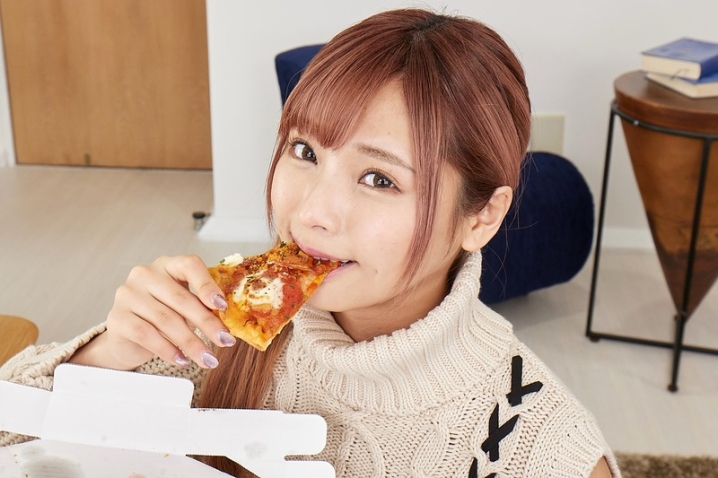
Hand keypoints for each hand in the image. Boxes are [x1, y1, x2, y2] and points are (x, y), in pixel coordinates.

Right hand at [70, 255, 234, 369]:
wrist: (128, 337)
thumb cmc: (164, 316)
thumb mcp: (185, 306)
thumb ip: (202, 306)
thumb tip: (228, 323)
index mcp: (167, 265)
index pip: (189, 264)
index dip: (207, 285)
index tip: (222, 306)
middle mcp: (145, 274)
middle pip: (181, 298)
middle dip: (207, 323)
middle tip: (224, 341)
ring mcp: (128, 294)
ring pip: (166, 320)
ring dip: (191, 342)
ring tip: (207, 359)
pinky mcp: (116, 318)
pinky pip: (146, 335)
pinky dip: (168, 350)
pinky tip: (182, 360)